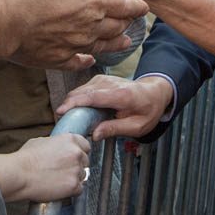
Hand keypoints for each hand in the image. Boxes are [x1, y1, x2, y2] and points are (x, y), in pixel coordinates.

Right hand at [6, 0, 147, 70]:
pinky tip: (87, 58)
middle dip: (125, 23)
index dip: (136, 5)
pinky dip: (86, 60)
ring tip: (122, 43)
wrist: (4, 17)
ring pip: (102, 47)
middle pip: (116, 27)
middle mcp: (91, 26)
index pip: (126, 5)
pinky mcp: (56, 58)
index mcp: (97, 1)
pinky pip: (77, 61)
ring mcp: (74, 45)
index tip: (143, 6)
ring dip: (114, 43)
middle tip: (129, 22)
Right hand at [13, 134, 90, 201]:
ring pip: (83, 176)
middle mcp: (77, 153)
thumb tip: (58, 148)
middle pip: (85, 161)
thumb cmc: (26, 158)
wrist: (19, 174)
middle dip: (76, 166)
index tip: (73, 158)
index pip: (86, 146)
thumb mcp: (41, 141)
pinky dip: (71, 191)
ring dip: (73, 178)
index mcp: (70, 139)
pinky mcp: (74, 185)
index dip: (79, 153)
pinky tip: (59, 188)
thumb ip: (56, 144)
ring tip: (58, 180)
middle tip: (63, 171)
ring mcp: (77, 169)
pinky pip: (79, 189)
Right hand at [57, 74, 173, 140]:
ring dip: (71, 105)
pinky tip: (78, 113)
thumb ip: (115, 129)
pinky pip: (82, 90)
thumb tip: (94, 135)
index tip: (61, 111)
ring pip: (79, 91)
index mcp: (121, 95)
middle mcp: (110, 83)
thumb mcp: (137, 127)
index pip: (93, 96)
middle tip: (63, 125)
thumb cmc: (147, 110)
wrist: (154, 93)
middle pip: (81, 92)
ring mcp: (103, 79)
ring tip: (70, 121)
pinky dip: (76, 101)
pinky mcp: (98, 80)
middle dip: (68, 107)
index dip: (75, 103)